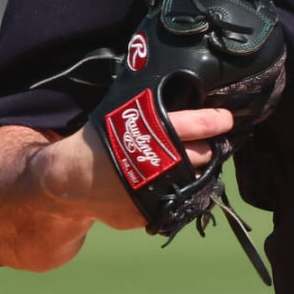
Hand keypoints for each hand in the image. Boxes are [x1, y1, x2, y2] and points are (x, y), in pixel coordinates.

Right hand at [35, 108, 235, 231]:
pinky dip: (178, 191)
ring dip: (198, 171)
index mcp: (151, 134)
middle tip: (209, 142)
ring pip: (194, 181)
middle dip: (208, 148)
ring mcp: (155, 193)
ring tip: (192, 163)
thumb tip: (169, 79)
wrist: (67, 180)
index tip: (226, 119)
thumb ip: (145, 104)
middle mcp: (157, 164)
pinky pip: (176, 201)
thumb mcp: (117, 113)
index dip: (215, 121)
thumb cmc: (95, 140)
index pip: (195, 125)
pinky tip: (172, 182)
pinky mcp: (151, 214)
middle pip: (201, 155)